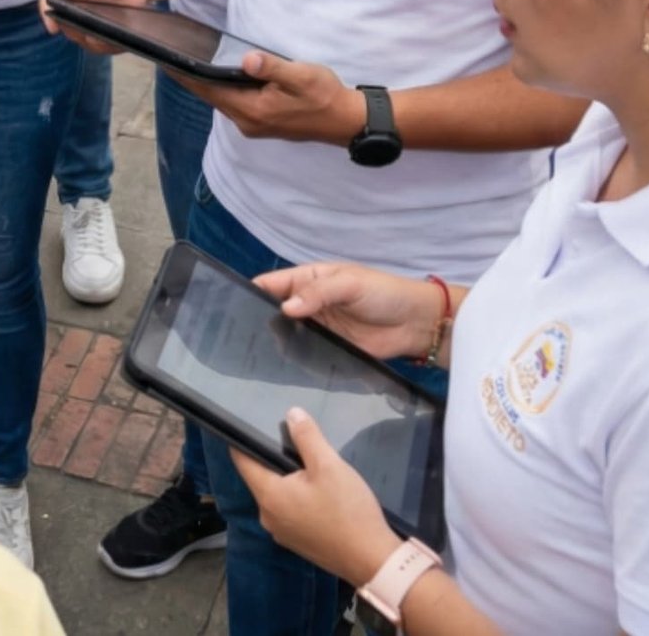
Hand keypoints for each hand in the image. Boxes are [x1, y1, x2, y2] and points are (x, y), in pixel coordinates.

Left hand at [176, 52, 361, 144]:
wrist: (346, 120)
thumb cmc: (325, 96)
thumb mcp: (302, 76)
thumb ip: (273, 68)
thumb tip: (248, 60)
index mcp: (252, 110)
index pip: (208, 90)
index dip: (185, 74)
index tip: (163, 60)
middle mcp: (247, 121)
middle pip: (209, 96)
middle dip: (189, 77)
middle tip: (166, 55)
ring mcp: (253, 124)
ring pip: (219, 100)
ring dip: (203, 83)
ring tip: (184, 61)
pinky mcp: (261, 121)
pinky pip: (231, 103)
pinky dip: (219, 89)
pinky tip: (215, 75)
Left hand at [231, 408, 401, 589]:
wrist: (373, 561)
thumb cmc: (347, 511)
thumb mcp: (328, 465)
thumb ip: (306, 436)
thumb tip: (291, 413)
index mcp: (268, 496)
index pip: (242, 461)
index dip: (241, 439)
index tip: (248, 422)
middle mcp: (268, 517)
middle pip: (260, 477)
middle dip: (272, 458)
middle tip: (290, 438)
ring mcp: (282, 533)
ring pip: (277, 495)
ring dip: (288, 479)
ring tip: (307, 463)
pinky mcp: (298, 543)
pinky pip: (288, 511)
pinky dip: (297, 497)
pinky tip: (316, 490)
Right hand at [251, 263, 446, 363]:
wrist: (415, 324)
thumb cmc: (383, 292)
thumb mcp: (349, 283)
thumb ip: (317, 294)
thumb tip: (285, 308)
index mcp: (309, 280)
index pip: (273, 284)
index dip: (254, 292)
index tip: (233, 305)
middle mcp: (309, 304)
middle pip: (276, 311)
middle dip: (262, 320)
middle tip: (242, 337)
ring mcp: (319, 329)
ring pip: (289, 335)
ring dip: (278, 342)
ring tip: (257, 356)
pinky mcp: (331, 351)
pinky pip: (307, 354)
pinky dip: (296, 359)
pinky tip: (284, 368)